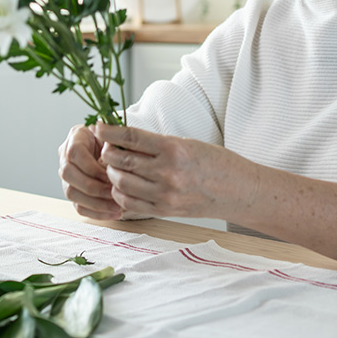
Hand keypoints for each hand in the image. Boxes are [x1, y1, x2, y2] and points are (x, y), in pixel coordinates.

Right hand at [58, 124, 123, 219]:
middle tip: (113, 192)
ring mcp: (68, 176)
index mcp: (76, 137)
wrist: (117, 150)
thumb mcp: (117, 136)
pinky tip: (113, 213)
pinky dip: (97, 213)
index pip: (74, 152)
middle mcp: (66, 156)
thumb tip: (117, 157)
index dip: (91, 166)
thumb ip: (115, 144)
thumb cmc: (118, 141)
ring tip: (117, 206)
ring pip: (71, 193)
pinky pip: (79, 206)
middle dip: (93, 186)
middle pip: (68, 174)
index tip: (109, 174)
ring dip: (95, 202)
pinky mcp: (74, 192)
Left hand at [96, 124, 255, 218]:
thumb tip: (124, 138)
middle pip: (121, 160)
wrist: (237, 191)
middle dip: (107, 153)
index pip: (131, 137)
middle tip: (107, 147)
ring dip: (112, 173)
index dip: (110, 131)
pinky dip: (119, 193)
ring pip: (121, 182)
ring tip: (115, 166)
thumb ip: (157, 144)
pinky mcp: (163, 211)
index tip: (99, 127)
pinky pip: (129, 203)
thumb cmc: (215, 163)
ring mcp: (164, 195)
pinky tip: (122, 185)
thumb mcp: (187, 143)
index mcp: (174, 149)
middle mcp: (167, 172)